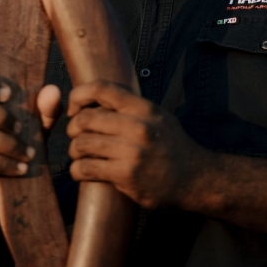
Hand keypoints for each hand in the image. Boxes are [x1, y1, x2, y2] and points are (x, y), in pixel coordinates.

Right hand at [0, 71, 62, 217]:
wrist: (10, 194)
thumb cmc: (22, 150)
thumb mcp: (38, 129)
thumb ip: (46, 110)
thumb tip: (52, 90)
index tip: (8, 93)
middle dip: (1, 114)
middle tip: (20, 127)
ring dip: (10, 144)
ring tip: (30, 154)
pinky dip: (5, 163)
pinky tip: (22, 169)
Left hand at [66, 80, 205, 209]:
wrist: (194, 177)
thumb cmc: (171, 145)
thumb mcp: (157, 116)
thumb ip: (130, 106)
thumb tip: (95, 97)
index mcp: (142, 108)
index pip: (101, 88)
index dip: (78, 95)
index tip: (74, 108)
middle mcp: (137, 126)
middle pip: (85, 119)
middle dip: (73, 128)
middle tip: (75, 136)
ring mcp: (131, 151)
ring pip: (81, 144)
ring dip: (74, 151)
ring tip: (79, 155)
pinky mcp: (126, 175)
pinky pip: (86, 168)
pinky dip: (77, 170)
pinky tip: (81, 171)